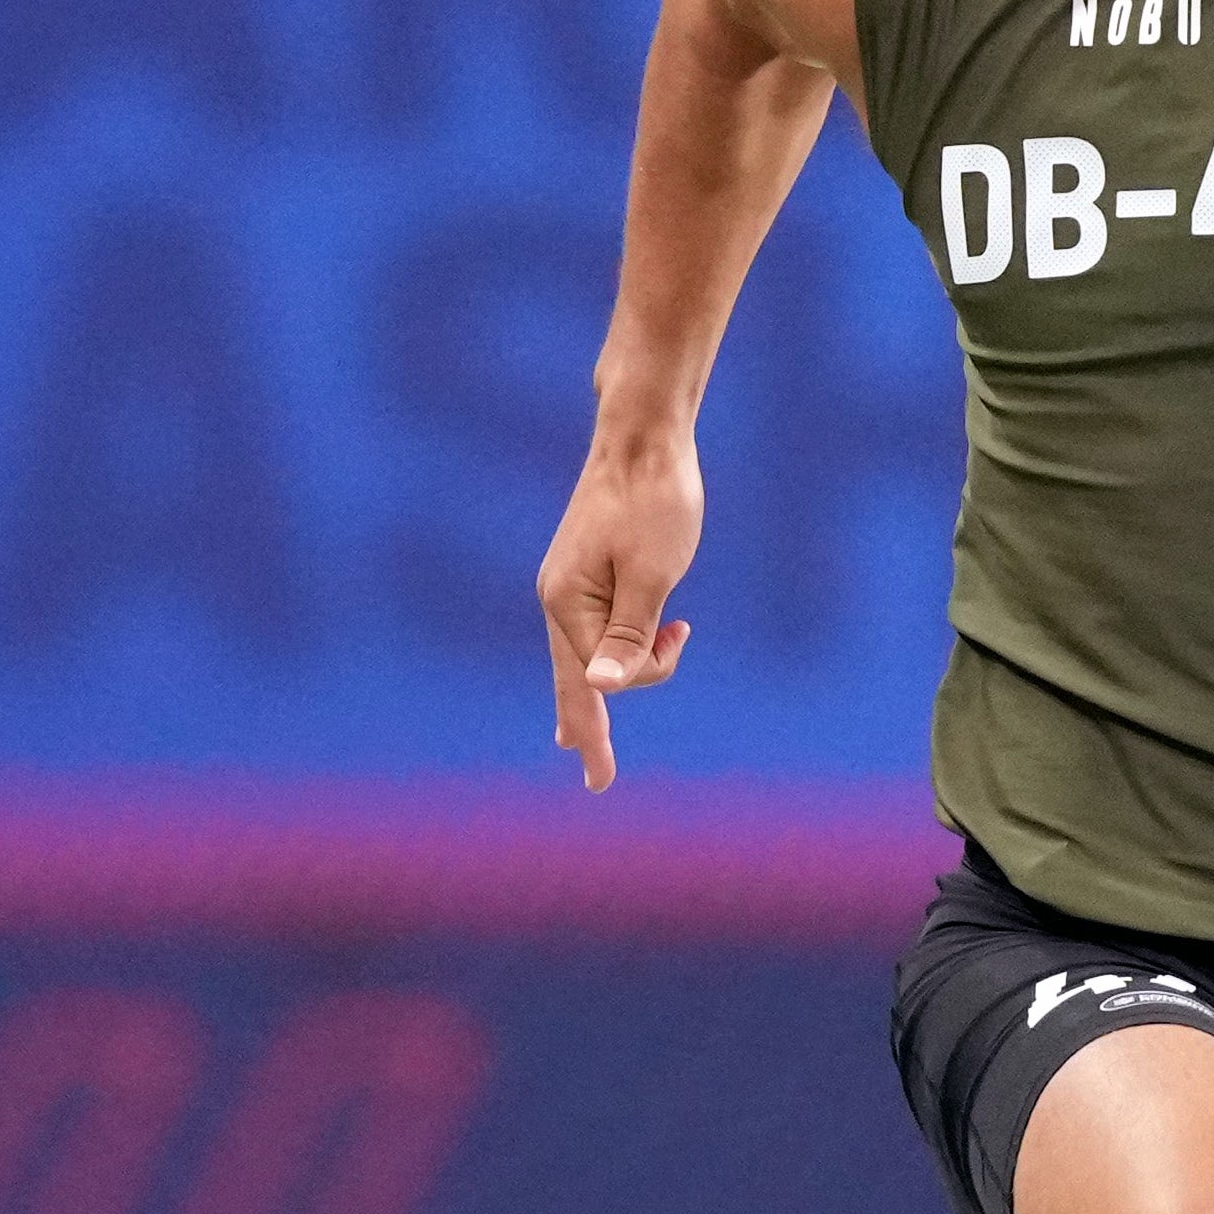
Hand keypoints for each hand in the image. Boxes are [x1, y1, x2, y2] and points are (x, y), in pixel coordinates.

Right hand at [537, 443, 702, 789]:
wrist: (644, 435)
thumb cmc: (655, 499)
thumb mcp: (654, 572)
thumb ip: (631, 633)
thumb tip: (601, 688)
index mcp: (568, 602)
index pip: (594, 679)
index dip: (615, 711)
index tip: (619, 743)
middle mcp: (558, 598)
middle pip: (575, 680)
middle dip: (588, 729)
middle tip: (596, 778)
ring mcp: (570, 585)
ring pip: (590, 655)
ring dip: (627, 673)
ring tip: (649, 671)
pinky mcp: (587, 572)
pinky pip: (596, 630)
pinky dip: (619, 650)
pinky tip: (623, 665)